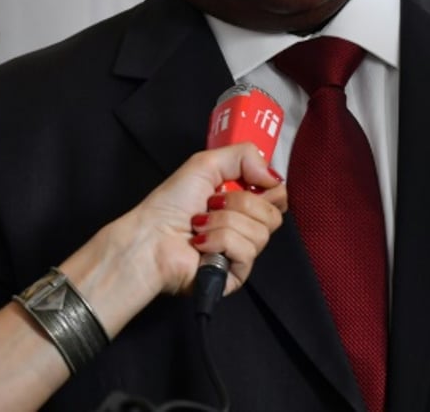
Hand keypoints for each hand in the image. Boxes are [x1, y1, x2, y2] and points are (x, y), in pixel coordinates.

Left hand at [111, 144, 286, 299]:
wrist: (151, 237)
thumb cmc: (170, 203)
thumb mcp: (206, 163)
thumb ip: (244, 155)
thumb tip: (274, 175)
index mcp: (241, 201)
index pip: (278, 195)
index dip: (266, 187)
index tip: (243, 183)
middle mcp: (245, 226)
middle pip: (273, 214)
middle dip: (239, 204)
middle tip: (211, 204)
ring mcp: (242, 252)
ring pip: (260, 232)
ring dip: (223, 222)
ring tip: (199, 225)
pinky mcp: (236, 273)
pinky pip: (246, 251)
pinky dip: (219, 242)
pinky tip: (201, 245)